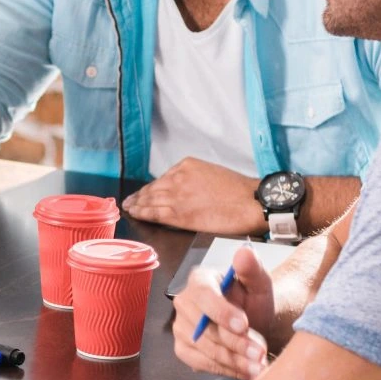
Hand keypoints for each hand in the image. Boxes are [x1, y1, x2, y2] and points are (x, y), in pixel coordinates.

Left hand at [122, 158, 264, 234]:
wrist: (251, 202)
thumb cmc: (239, 191)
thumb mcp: (213, 175)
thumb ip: (195, 180)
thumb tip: (186, 191)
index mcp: (187, 165)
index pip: (163, 178)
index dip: (151, 187)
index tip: (144, 192)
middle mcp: (178, 177)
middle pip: (153, 188)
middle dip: (140, 196)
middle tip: (130, 201)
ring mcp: (176, 195)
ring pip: (150, 200)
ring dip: (137, 204)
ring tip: (129, 208)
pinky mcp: (178, 213)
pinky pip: (154, 213)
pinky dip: (142, 213)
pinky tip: (136, 214)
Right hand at [171, 246, 276, 379]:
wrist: (254, 321)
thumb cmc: (254, 299)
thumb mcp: (260, 282)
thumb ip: (253, 268)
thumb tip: (244, 252)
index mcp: (200, 280)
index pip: (204, 296)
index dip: (222, 312)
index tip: (244, 325)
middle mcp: (184, 303)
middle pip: (204, 327)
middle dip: (234, 343)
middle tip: (260, 353)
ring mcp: (181, 327)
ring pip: (204, 348)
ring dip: (233, 360)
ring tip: (258, 366)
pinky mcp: (184, 349)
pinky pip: (201, 363)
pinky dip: (226, 370)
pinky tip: (246, 371)